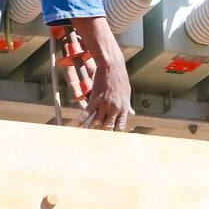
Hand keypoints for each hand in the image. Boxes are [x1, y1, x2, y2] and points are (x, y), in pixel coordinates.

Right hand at [68, 15, 133, 131]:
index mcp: (123, 108)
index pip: (119, 127)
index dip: (114, 135)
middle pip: (107, 128)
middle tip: (95, 143)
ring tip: (84, 138)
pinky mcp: (96, 99)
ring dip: (89, 132)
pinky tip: (76, 126)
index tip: (109, 141)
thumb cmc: (120, 78)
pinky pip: (87, 113)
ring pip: (96, 123)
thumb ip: (127, 105)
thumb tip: (132, 112)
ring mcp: (105, 104)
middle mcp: (115, 108)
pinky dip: (81, 121)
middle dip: (101, 136)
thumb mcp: (126, 93)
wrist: (112, 64)